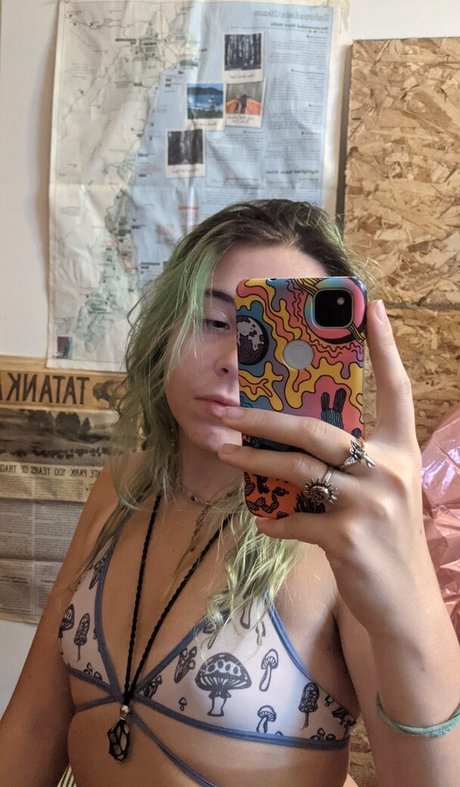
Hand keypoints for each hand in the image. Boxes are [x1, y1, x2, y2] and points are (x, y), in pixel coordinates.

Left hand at [218, 300, 436, 637]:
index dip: (385, 347)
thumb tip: (292, 445)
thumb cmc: (387, 542)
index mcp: (400, 452)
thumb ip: (350, 466)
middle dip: (266, 418)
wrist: (403, 606)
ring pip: (296, 470)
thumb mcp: (382, 494)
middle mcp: (389, 471)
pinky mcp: (348, 539)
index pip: (396, 389)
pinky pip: (292, 520)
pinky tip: (264, 522)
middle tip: (228, 410)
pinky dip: (272, 521)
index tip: (372, 307)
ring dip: (253, 461)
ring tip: (223, 453)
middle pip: (318, 430)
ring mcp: (369, 505)